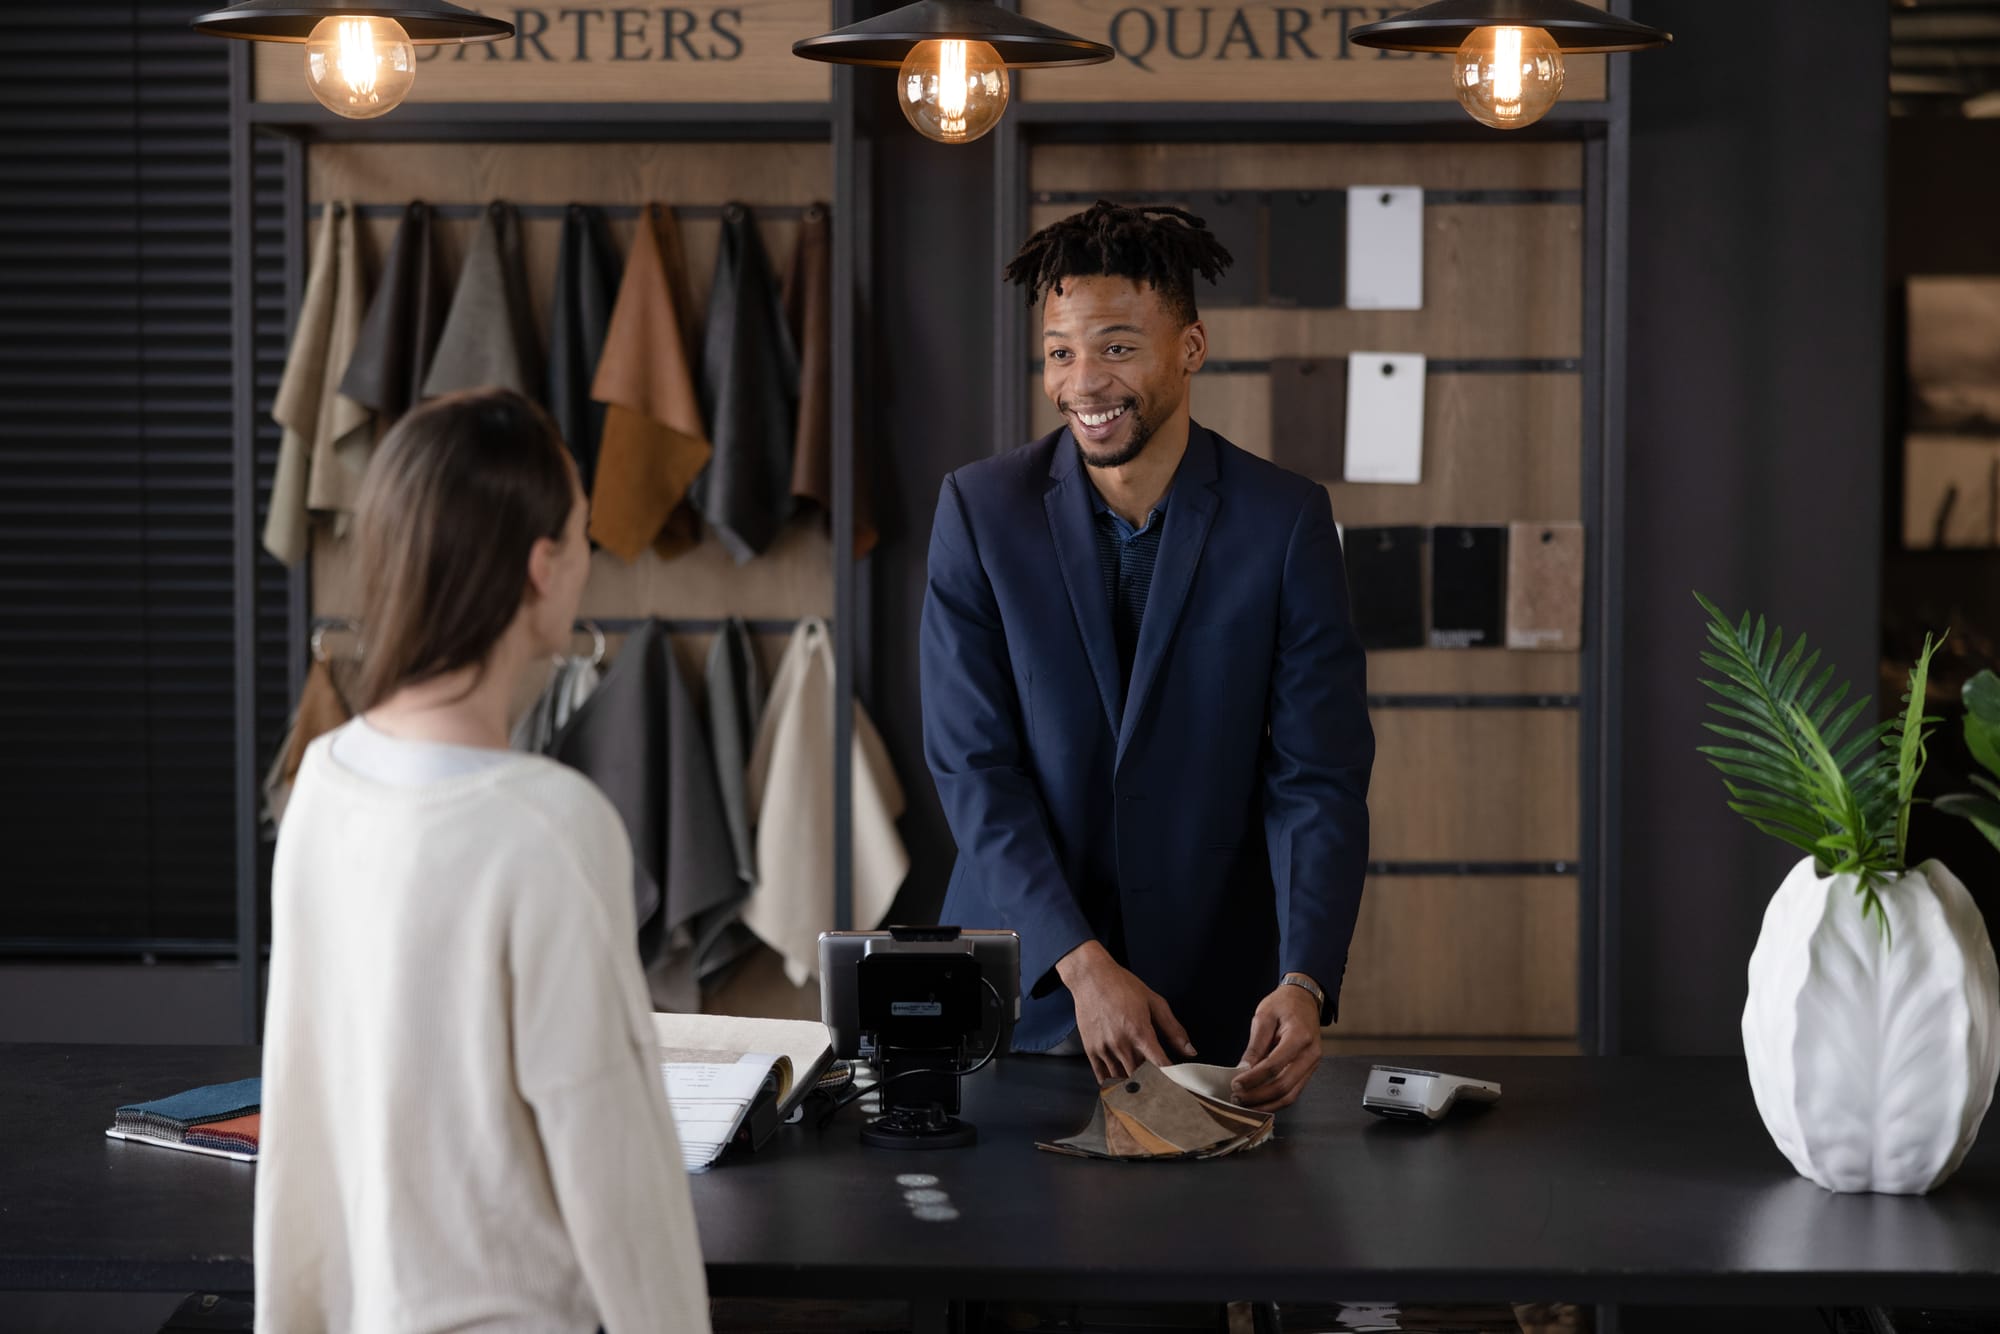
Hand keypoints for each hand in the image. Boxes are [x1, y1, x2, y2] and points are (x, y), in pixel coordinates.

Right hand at [1056, 941, 1197, 1081]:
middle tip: (1163, 1091)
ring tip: (1144, 1092)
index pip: (1160, 1065)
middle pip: (1141, 1078)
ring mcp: (1104, 1048)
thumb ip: (1173, 1029)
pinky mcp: (1091, 1050)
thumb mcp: (1154, 1002)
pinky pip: (1102, 1076)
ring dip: (1134, 1087)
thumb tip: (1190, 1051)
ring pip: (1121, 1080)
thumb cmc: (1123, 987)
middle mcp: (1121, 1043)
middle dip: (1153, 1085)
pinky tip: (1122, 1087)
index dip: (1171, 1079)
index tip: (1178, 1085)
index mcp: (1140, 1032)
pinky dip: (1113, 1084)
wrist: (1091, 978)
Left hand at [1231, 978, 1321, 1109]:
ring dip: (1267, 1104)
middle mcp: (1311, 1054)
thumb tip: (1243, 1070)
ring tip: (1246, 1105)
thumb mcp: (1264, 1016)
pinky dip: (1276, 1100)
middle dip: (1258, 1096)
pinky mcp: (1309, 1070)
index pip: (1274, 1066)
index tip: (1235, 1085)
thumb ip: (1255, 1045)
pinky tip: (1259, 1102)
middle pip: (1284, 1086)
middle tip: (1237, 1099)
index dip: (1253, 1079)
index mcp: (1300, 1036)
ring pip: (1291, 1095)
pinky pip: (1294, 1091)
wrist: (1305, 998)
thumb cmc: (1284, 1004)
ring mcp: (1313, 1064)